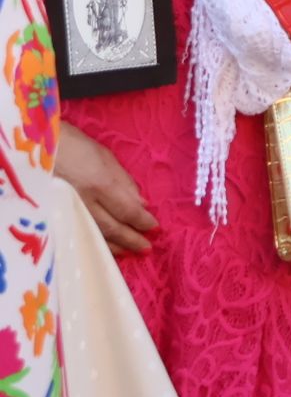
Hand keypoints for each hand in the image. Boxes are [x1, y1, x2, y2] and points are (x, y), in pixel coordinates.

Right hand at [57, 121, 156, 254]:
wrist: (30, 146)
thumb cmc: (71, 144)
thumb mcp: (104, 156)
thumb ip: (124, 182)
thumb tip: (141, 204)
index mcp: (100, 183)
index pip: (128, 211)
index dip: (142, 222)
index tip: (154, 227)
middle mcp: (83, 202)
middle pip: (112, 228)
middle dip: (131, 239)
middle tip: (147, 247)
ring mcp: (65, 211)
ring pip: (94, 236)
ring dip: (113, 246)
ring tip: (128, 251)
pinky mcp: (51, 217)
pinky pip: (77, 234)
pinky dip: (92, 242)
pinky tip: (101, 247)